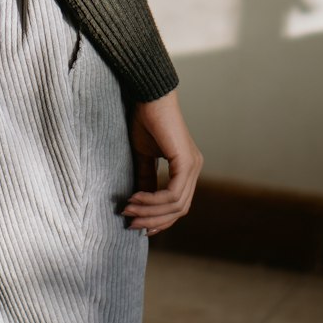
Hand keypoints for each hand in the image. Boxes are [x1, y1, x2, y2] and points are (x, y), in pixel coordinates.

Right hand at [122, 90, 202, 235]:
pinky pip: (171, 193)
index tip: (139, 226)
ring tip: (128, 210)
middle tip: (130, 223)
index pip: (178, 204)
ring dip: (149, 212)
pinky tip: (135, 198)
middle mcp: (194, 168)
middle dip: (153, 219)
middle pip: (179, 209)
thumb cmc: (146, 120)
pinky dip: (152, 200)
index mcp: (187, 167)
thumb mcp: (143, 156)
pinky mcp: (186, 162)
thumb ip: (146, 179)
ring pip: (175, 204)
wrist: (149, 96)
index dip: (160, 219)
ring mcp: (193, 165)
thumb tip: (139, 203)